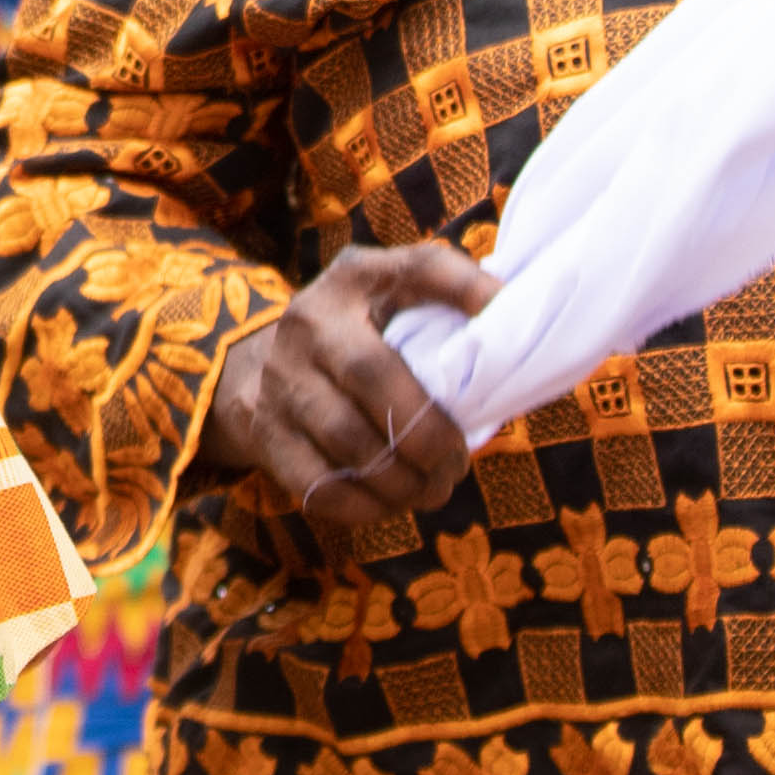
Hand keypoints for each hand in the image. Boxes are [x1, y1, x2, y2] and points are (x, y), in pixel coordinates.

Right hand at [191, 238, 499, 547]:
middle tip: (456, 462)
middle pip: (373, 375)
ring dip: (403, 479)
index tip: (506, 311)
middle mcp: (311, 321)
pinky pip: (321, 485)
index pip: (422, 268)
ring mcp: (281, 378)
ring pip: (349, 441)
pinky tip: (392, 503)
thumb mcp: (391, 298)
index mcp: (356, 277)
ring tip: (432, 489)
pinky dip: (366, 507)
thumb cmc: (356, 336)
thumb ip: (447, 301)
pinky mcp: (266, 435)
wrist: (256, 365)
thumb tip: (518, 327)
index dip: (467, 288)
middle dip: (428, 433)